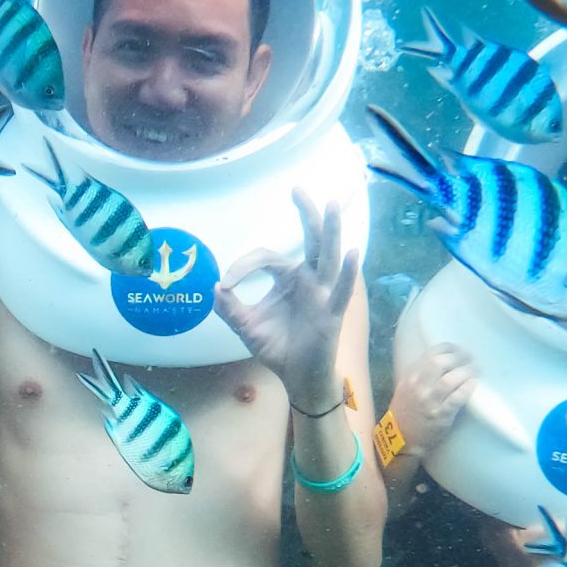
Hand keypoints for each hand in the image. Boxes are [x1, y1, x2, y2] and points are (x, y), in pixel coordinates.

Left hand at [215, 190, 360, 409]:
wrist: (296, 377)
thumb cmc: (276, 347)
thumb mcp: (246, 326)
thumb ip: (229, 308)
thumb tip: (214, 288)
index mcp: (288, 278)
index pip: (265, 258)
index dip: (243, 267)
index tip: (226, 284)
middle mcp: (308, 280)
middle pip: (311, 241)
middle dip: (306, 214)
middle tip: (298, 189)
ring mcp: (323, 294)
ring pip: (328, 257)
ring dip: (330, 231)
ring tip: (330, 205)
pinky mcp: (331, 313)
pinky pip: (341, 290)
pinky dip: (347, 273)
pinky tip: (352, 254)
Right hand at [389, 341, 477, 453]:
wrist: (402, 439)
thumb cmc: (406, 411)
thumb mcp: (406, 387)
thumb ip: (420, 372)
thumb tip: (444, 358)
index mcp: (410, 376)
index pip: (431, 353)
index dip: (450, 348)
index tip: (460, 350)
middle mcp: (418, 386)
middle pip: (442, 363)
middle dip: (460, 357)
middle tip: (471, 358)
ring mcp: (429, 401)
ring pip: (450, 379)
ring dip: (466, 371)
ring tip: (476, 369)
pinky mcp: (440, 415)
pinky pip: (456, 398)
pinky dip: (467, 388)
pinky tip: (473, 383)